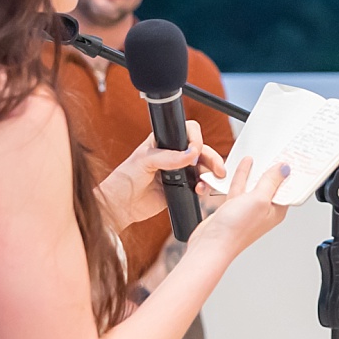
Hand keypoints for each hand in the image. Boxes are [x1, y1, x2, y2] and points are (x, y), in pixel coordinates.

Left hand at [97, 126, 226, 231]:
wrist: (121, 205)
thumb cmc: (125, 179)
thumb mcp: (145, 161)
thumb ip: (168, 157)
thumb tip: (192, 154)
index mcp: (164, 142)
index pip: (187, 133)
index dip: (196, 139)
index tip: (196, 151)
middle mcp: (174, 156)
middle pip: (200, 151)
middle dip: (212, 158)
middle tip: (217, 169)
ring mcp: (179, 173)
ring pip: (203, 169)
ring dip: (210, 174)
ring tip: (208, 182)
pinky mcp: (181, 189)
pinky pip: (198, 186)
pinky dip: (203, 188)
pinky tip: (200, 190)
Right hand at [191, 155, 291, 259]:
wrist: (212, 242)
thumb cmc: (236, 229)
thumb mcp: (259, 199)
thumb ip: (271, 182)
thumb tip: (284, 169)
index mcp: (275, 212)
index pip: (286, 189)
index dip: (288, 175)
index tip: (291, 159)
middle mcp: (263, 211)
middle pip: (271, 186)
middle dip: (273, 171)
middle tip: (277, 154)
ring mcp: (247, 210)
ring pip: (254, 185)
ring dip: (256, 171)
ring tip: (260, 157)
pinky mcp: (233, 208)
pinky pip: (240, 188)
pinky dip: (242, 176)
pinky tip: (244, 165)